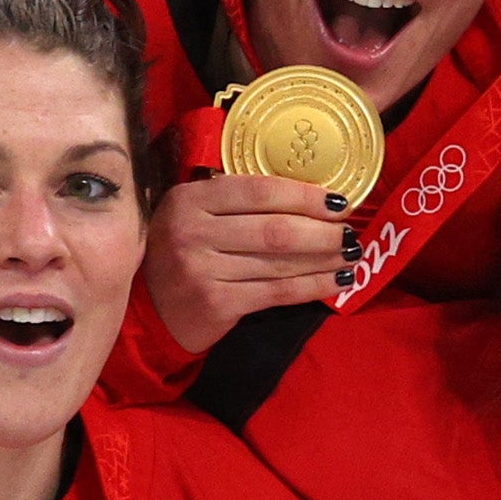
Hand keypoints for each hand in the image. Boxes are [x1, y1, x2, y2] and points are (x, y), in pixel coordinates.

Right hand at [146, 165, 354, 349]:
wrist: (148, 308)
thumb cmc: (184, 253)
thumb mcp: (196, 216)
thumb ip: (237, 203)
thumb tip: (312, 199)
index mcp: (188, 199)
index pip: (259, 191)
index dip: (305, 196)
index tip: (339, 202)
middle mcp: (191, 231)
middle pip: (275, 229)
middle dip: (323, 232)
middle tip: (351, 233)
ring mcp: (201, 269)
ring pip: (280, 262)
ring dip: (325, 259)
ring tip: (352, 254)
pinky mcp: (216, 302)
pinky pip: (278, 292)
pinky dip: (314, 286)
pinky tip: (339, 280)